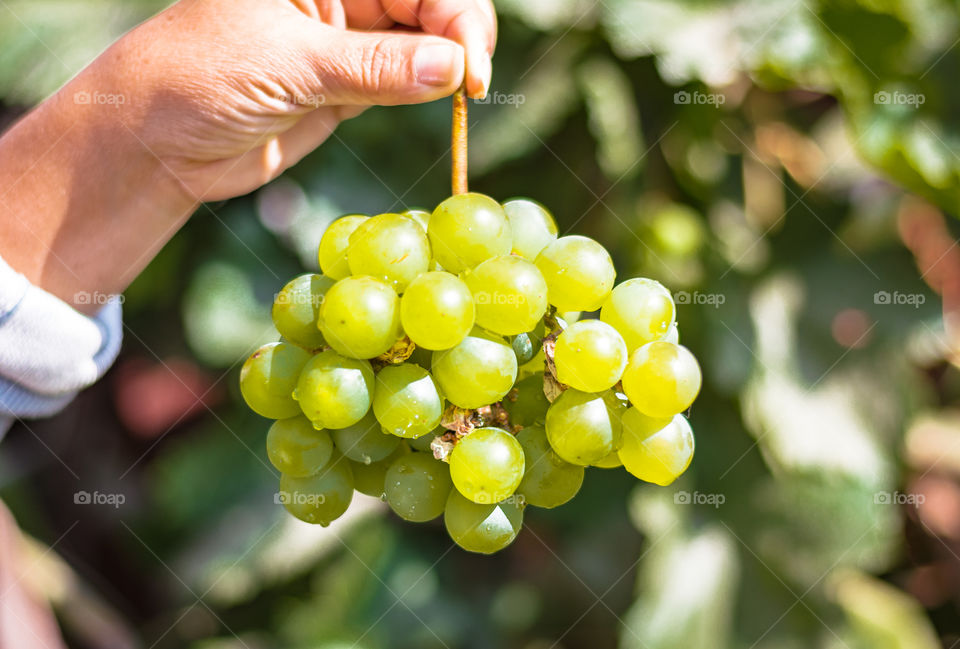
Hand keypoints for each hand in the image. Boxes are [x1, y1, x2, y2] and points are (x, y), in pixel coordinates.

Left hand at [115, 0, 494, 199]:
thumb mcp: (288, 65)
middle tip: (472, 85)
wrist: (157, 145)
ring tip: (464, 97)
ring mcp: (343, 40)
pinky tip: (447, 100)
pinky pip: (402, 81)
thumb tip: (453, 68)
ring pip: (420, 42)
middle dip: (458, 36)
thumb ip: (372, 67)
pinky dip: (429, 91)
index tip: (468, 64)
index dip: (451, 12)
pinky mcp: (347, 85)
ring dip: (447, 67)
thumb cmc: (198, 78)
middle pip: (424, 3)